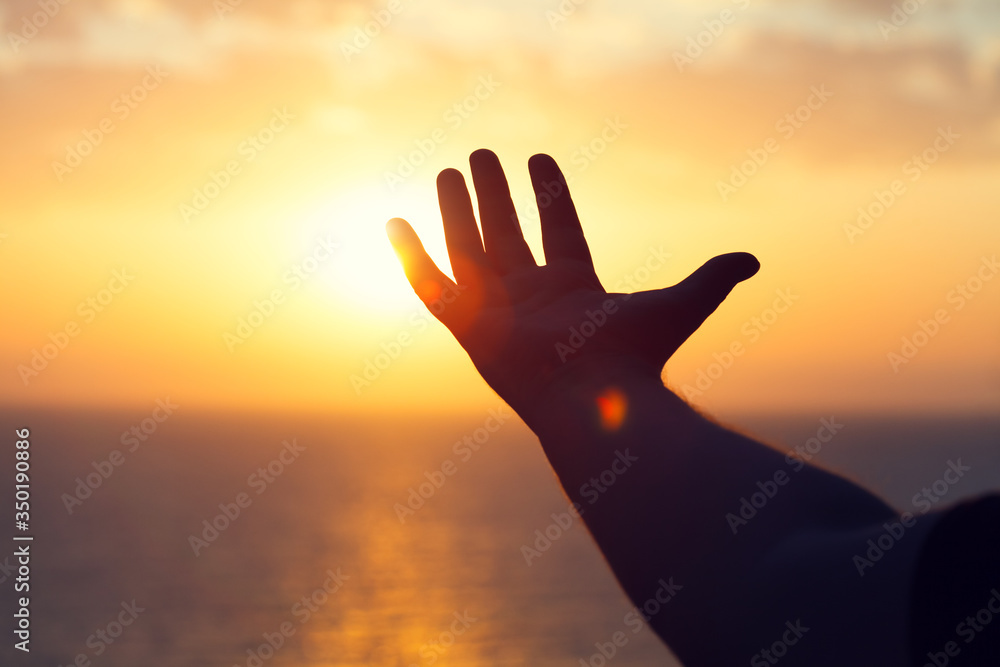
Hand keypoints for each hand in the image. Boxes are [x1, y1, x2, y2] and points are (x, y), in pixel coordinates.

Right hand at [386, 148, 758, 417]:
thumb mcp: (679, 306)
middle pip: (507, 234)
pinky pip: (430, 287)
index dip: (550, 195)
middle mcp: (532, 298)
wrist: (595, 403)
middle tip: (482, 155)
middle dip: (494, 196)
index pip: (559, 230)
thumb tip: (755, 260)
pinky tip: (394, 221)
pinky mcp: (466, 328)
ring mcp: (497, 312)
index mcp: (574, 289)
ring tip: (449, 169)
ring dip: (457, 211)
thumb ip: (711, 278)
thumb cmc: (636, 359)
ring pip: (469, 250)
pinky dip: (410, 257)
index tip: (539, 159)